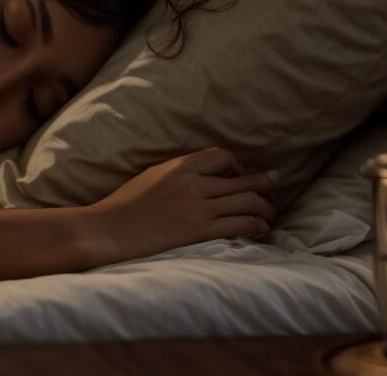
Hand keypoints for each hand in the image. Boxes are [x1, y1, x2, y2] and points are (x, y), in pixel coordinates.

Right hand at [86, 147, 278, 262]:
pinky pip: (240, 224)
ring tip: (271, 212)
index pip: (221, 156)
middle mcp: (194, 183)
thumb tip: (199, 177)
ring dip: (265, 207)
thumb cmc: (123, 205)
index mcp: (180, 166)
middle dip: (264, 183)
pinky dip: (256, 225)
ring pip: (247, 202)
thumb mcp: (151, 176)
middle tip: (276, 183)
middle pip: (242, 180)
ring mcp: (199, 207)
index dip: (237, 164)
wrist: (110, 229)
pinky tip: (261, 228)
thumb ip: (178, 174)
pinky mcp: (200, 231)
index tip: (240, 173)